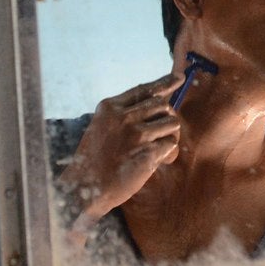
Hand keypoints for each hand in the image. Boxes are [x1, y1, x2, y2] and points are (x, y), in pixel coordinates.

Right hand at [58, 73, 184, 232]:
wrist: (85, 188)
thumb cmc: (95, 160)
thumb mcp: (103, 127)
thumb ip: (124, 114)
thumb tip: (158, 101)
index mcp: (110, 107)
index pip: (143, 89)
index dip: (164, 83)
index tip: (179, 78)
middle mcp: (123, 116)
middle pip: (162, 104)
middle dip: (165, 119)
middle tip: (158, 136)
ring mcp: (135, 133)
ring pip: (172, 122)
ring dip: (169, 136)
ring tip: (156, 150)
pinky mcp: (147, 151)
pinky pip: (171, 144)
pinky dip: (168, 154)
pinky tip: (156, 162)